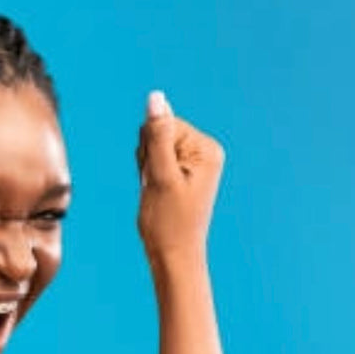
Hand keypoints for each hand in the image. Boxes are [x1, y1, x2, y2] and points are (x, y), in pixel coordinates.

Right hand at [135, 90, 225, 265]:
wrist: (173, 256)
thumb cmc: (169, 223)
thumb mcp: (160, 176)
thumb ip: (157, 135)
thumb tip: (155, 97)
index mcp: (207, 149)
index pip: (165, 124)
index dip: (151, 149)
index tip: (158, 177)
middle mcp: (205, 151)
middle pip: (159, 132)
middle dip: (149, 158)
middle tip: (156, 186)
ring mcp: (195, 162)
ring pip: (154, 146)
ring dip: (147, 168)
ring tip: (157, 192)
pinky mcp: (184, 172)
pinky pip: (156, 159)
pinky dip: (150, 175)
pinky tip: (157, 192)